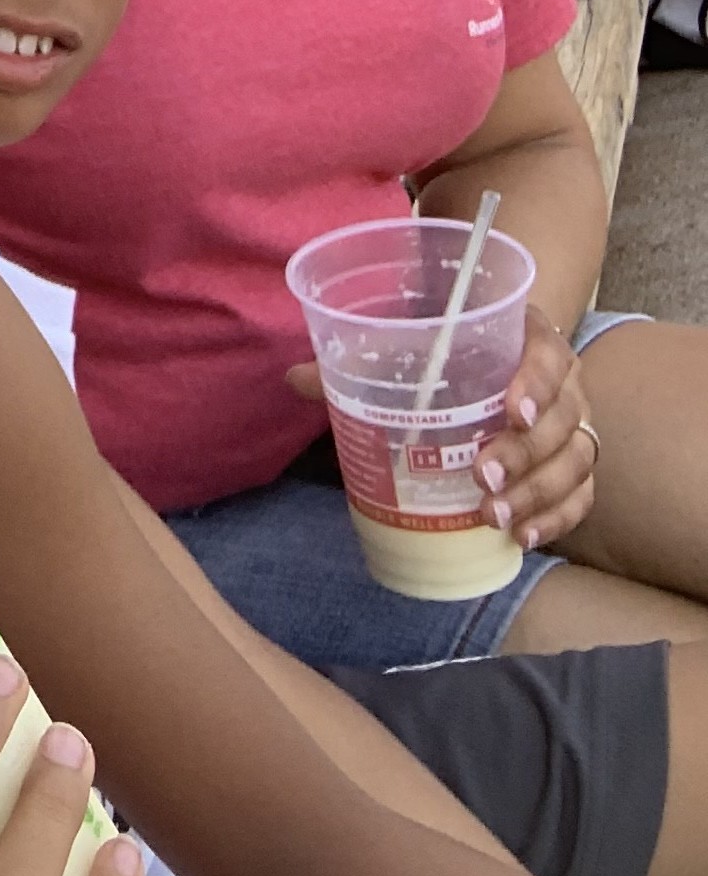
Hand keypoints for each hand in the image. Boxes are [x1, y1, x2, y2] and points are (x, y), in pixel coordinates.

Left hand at [286, 308, 598, 552]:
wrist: (502, 357)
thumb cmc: (454, 350)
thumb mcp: (416, 345)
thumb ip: (362, 359)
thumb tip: (295, 378)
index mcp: (532, 338)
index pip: (549, 354)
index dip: (537, 382)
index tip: (511, 410)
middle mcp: (566, 384)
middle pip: (563, 419)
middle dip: (525, 453)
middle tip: (481, 476)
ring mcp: (576, 427)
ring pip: (575, 462)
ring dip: (538, 492)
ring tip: (494, 516)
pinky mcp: (576, 468)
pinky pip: (581, 497)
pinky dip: (557, 519)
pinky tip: (523, 537)